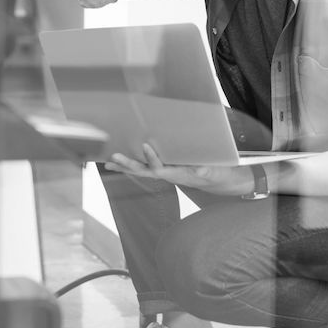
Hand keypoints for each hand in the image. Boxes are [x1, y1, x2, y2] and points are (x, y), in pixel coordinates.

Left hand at [103, 143, 252, 195]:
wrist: (218, 182)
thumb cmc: (218, 175)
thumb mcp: (216, 172)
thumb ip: (208, 171)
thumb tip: (201, 170)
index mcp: (179, 175)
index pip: (162, 169)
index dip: (153, 158)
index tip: (146, 145)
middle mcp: (169, 175)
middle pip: (145, 171)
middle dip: (129, 164)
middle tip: (113, 157)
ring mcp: (166, 172)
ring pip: (142, 170)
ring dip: (126, 166)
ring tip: (108, 162)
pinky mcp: (166, 168)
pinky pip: (146, 166)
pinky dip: (133, 162)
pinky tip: (123, 159)